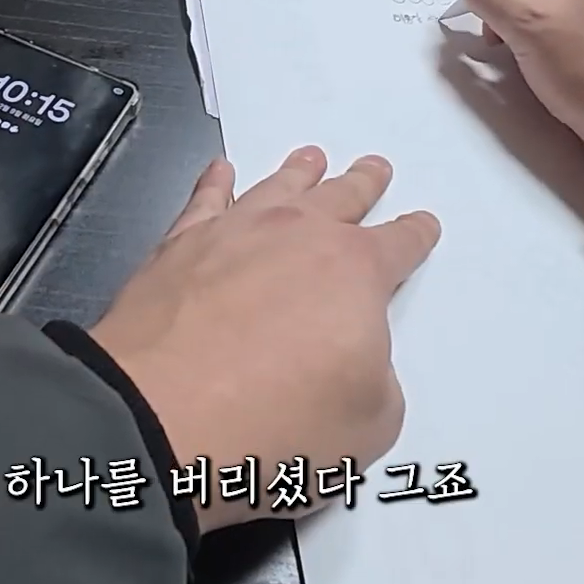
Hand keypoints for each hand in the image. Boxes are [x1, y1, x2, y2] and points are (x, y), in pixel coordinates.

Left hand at [90, 149, 439, 530]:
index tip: (421, 225)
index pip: (398, 245)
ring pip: (277, 188)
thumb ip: (375, 382)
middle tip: (374, 169)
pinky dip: (215, 183)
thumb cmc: (273, 422)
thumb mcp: (368, 424)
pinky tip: (220, 173)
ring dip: (299, 173)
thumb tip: (357, 366)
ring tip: (311, 159)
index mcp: (356, 273)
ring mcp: (234, 234)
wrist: (161, 415)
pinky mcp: (177, 247)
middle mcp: (297, 237)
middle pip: (340, 199)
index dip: (414, 236)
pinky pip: (205, 200)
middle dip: (362, 185)